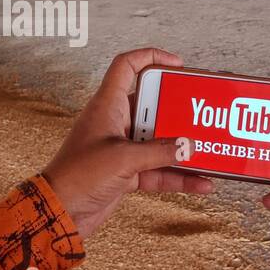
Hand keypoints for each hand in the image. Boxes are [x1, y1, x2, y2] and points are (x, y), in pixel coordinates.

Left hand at [43, 48, 213, 238]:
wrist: (59, 212)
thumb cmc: (79, 176)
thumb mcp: (123, 159)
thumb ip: (158, 152)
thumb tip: (188, 146)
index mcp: (107, 106)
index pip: (126, 67)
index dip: (151, 57)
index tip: (178, 65)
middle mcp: (115, 122)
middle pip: (152, 105)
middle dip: (179, 109)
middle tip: (203, 110)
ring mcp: (122, 148)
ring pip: (159, 141)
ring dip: (182, 146)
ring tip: (209, 148)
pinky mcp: (126, 172)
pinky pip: (159, 169)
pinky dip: (178, 176)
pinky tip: (201, 183)